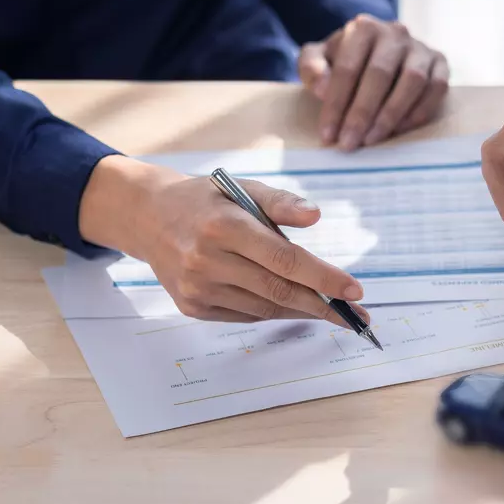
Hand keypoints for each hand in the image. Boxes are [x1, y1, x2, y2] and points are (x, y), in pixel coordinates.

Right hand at [78, 155, 369, 324]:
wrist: (147, 217)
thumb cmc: (205, 201)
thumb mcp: (241, 188)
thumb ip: (280, 202)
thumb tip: (315, 216)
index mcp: (224, 227)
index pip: (284, 259)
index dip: (323, 277)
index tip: (354, 289)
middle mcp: (207, 261)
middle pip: (278, 290)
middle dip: (323, 305)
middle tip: (356, 314)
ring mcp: (198, 289)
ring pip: (265, 308)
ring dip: (302, 310)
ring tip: (331, 309)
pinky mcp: (192, 307)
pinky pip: (246, 315)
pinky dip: (273, 310)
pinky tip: (293, 305)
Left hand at [298, 14, 448, 150]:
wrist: (380, 52)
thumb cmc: (346, 60)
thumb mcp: (319, 58)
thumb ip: (311, 68)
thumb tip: (323, 89)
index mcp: (363, 28)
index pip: (347, 68)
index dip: (336, 104)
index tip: (328, 135)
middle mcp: (395, 33)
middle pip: (379, 75)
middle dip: (362, 114)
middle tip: (349, 144)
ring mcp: (421, 47)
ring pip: (412, 81)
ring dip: (391, 115)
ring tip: (373, 140)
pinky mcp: (440, 63)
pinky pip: (436, 88)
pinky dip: (419, 112)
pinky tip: (399, 130)